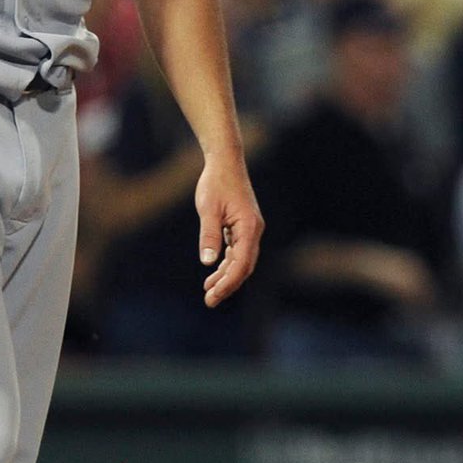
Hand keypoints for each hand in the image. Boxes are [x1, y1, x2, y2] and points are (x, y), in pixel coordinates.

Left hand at [194, 158, 263, 307]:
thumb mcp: (208, 208)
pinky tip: (214, 270)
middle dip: (228, 285)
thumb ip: (209, 235)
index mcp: (249, 228)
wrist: (225, 161)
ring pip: (241, 260)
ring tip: (209, 290)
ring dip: (226, 275)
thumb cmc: (216, 182)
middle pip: (244, 266)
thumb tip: (208, 262)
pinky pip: (238, 250)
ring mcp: (250, 229)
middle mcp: (254, 231)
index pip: (241, 264)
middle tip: (209, 301)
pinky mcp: (243, 226)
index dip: (228, 283)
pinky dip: (227, 262)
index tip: (212, 296)